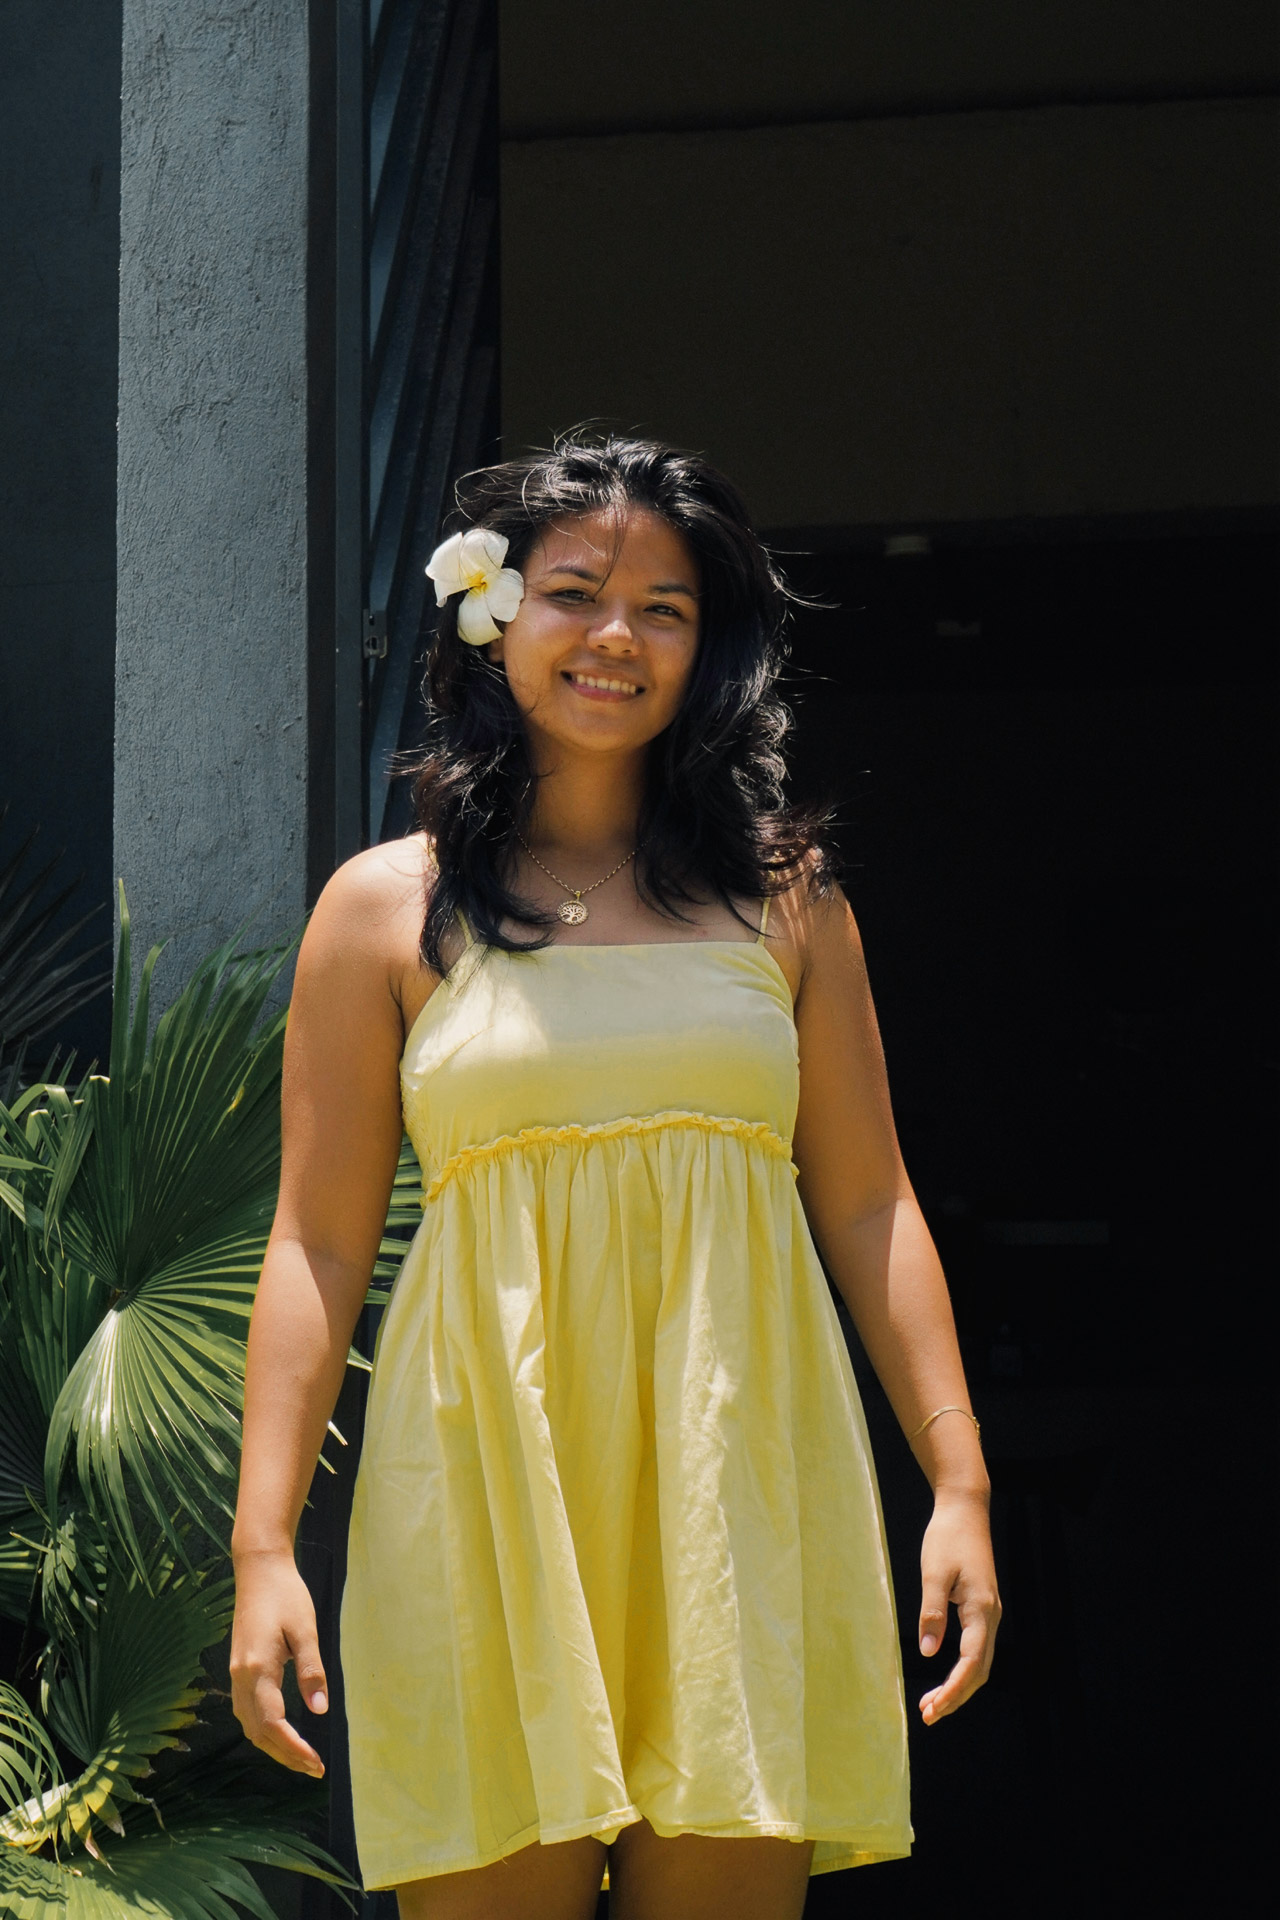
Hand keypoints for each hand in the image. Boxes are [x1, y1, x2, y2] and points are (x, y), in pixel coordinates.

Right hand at [230, 1549, 328, 1774]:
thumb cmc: (286, 1595)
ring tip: (301, 1758)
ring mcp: (236, 1674)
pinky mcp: (238, 1669)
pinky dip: (263, 1730)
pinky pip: (246, 1712)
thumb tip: (320, 1710)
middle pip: (258, 1732)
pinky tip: (280, 1733)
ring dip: (273, 1747)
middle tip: (314, 1769)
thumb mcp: (306, 1629)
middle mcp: (241, 1676)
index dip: (294, 1748)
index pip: (273, 1723)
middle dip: (285, 1755)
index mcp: (258, 1668)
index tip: (316, 1763)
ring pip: (249, 1725)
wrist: (258, 1571)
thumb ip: (312, 1670)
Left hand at [917, 1487, 1000, 1723]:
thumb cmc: (947, 1538)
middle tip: (928, 1715)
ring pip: (980, 1662)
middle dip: (956, 1696)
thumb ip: (932, 1613)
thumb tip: (930, 1653)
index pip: (971, 1663)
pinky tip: (943, 1675)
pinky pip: (977, 1648)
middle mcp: (992, 1616)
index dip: (953, 1691)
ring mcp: (989, 1613)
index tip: (932, 1709)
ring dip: (959, 1686)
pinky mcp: (982, 1608)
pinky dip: (961, 1668)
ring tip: (931, 1703)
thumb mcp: (934, 1573)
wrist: (965, 1510)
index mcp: (982, 1609)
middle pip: (980, 1671)